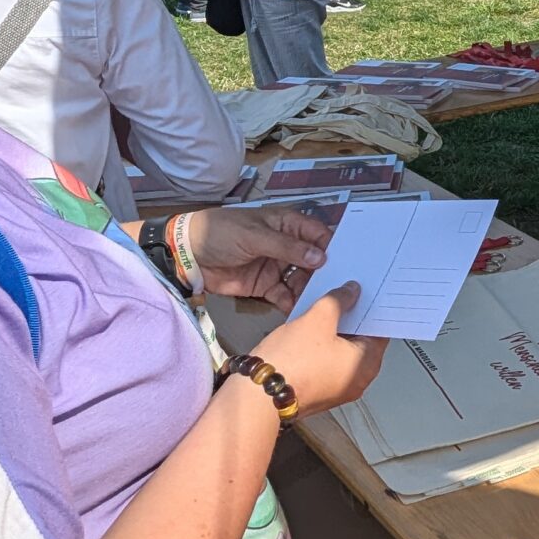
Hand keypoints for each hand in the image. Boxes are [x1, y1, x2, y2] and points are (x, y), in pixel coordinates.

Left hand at [190, 206, 333, 310]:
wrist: (189, 255)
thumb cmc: (222, 233)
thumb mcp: (255, 236)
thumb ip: (287, 248)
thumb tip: (321, 258)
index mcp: (286, 225)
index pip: (317, 234)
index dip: (332, 247)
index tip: (349, 263)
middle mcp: (286, 246)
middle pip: (314, 260)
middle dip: (326, 273)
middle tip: (341, 289)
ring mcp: (277, 267)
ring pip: (302, 280)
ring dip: (312, 290)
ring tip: (324, 303)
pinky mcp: (266, 287)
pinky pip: (286, 296)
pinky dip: (294, 304)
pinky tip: (304, 313)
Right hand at [252, 284, 388, 415]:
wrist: (259, 395)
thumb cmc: (294, 358)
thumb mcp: (318, 319)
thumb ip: (339, 300)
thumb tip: (353, 290)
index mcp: (367, 365)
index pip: (379, 331)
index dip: (372, 309)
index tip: (366, 291)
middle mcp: (357, 381)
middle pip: (361, 342)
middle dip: (351, 318)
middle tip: (344, 293)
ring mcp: (336, 389)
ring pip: (341, 352)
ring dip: (333, 332)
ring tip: (324, 307)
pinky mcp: (316, 392)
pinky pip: (325, 364)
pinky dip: (321, 347)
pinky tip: (309, 329)